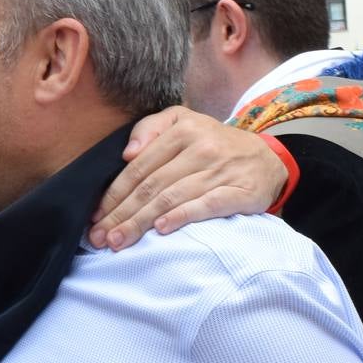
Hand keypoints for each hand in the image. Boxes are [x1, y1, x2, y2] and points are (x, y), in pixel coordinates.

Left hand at [90, 106, 285, 249]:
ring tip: (119, 241)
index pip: (139, 167)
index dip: (114, 194)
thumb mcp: (184, 122)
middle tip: (99, 237)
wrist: (267, 158)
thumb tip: (127, 153)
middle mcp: (201, 148)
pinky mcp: (240, 192)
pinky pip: (206, 206)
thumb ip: (151, 128)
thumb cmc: (214, 144)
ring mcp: (221, 171)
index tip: (95, 216)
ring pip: (172, 198)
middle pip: (151, 186)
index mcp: (183, 130)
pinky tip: (161, 229)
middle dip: (121, 214)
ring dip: (141, 222)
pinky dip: (182, 217)